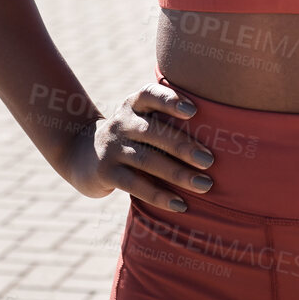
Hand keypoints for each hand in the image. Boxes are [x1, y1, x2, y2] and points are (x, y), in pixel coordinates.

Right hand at [58, 83, 216, 212]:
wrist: (80, 154)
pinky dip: (159, 195)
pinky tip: (180, 204)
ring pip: (147, 160)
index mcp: (133, 105)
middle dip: (183, 146)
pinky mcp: (106, 173)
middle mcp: (121, 123)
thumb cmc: (130, 137)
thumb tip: (218, 134)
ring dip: (178, 173)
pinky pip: (135, 184)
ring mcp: (112, 148)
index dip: (170, 100)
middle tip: (209, 161)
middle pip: (154, 132)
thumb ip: (167, 121)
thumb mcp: (140, 120)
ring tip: (204, 184)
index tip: (193, 111)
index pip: (150, 95)